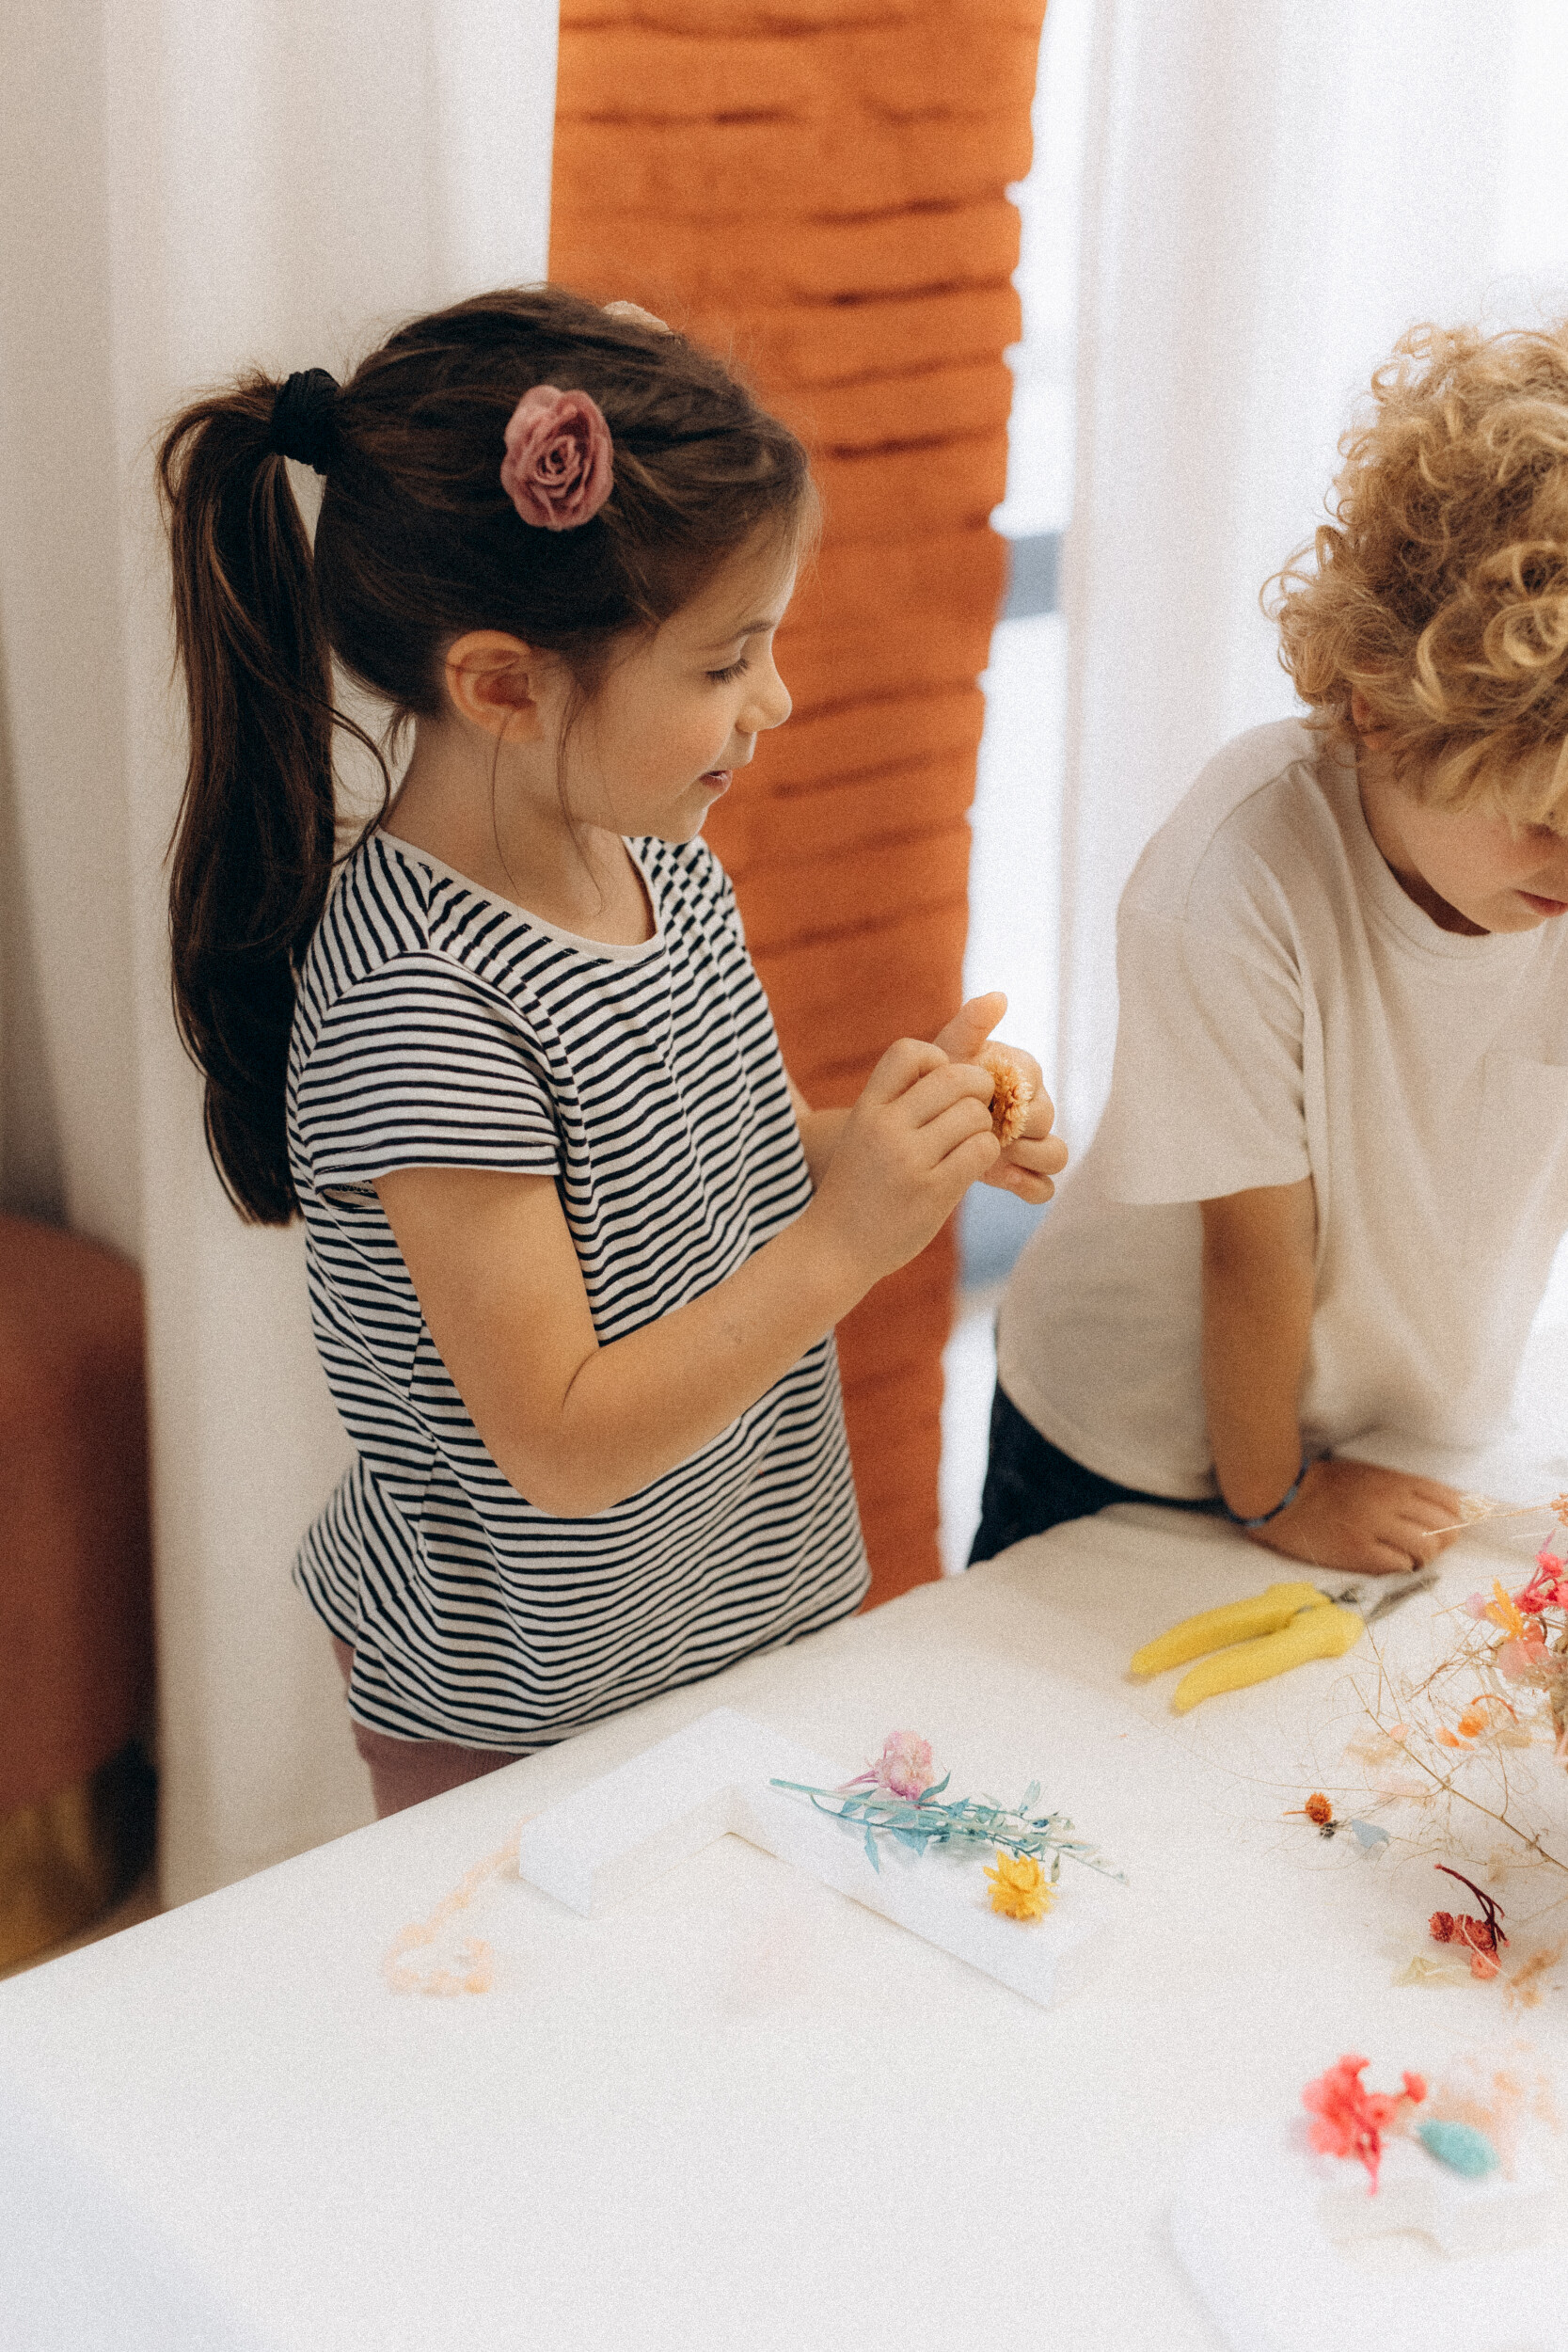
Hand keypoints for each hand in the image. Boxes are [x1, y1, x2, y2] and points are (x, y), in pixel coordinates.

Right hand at [806, 1036, 1000, 1288]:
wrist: (834, 1249)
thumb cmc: (858, 1189)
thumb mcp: (863, 1135)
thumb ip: (899, 1106)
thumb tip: (961, 1076)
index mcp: (867, 1108)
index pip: (909, 1051)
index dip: (937, 1060)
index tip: (941, 1086)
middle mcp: (885, 1127)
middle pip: (955, 1078)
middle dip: (978, 1091)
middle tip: (976, 1112)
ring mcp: (909, 1159)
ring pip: (975, 1115)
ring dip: (984, 1128)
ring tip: (969, 1144)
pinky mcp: (932, 1191)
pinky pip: (982, 1150)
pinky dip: (986, 1154)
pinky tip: (970, 1166)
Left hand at [931, 991, 1068, 1203]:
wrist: (914, 1128)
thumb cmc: (934, 1084)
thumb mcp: (946, 1053)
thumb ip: (969, 1025)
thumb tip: (999, 996)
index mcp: (1022, 1075)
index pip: (1035, 1080)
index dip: (1014, 1088)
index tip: (986, 1094)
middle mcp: (1033, 1108)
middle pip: (1047, 1119)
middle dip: (1020, 1125)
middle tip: (987, 1129)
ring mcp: (1031, 1145)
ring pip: (1055, 1154)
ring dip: (1030, 1156)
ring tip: (996, 1156)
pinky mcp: (1022, 1176)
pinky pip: (1043, 1188)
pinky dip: (1029, 1186)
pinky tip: (1002, 1180)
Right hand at [1245, 1457, 1463, 1576]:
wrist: (1284, 1496)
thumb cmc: (1326, 1486)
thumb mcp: (1370, 1475)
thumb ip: (1403, 1488)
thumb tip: (1443, 1508)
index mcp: (1394, 1481)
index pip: (1449, 1500)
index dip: (1457, 1518)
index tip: (1449, 1527)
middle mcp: (1389, 1502)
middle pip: (1444, 1527)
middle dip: (1444, 1542)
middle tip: (1430, 1547)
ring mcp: (1374, 1527)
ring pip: (1427, 1548)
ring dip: (1425, 1557)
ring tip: (1410, 1558)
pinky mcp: (1358, 1551)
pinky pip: (1400, 1565)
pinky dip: (1403, 1567)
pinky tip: (1390, 1562)